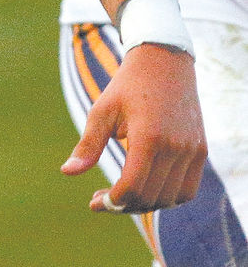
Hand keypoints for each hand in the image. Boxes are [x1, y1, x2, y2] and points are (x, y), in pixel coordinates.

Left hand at [60, 43, 206, 212]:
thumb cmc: (127, 86)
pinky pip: (187, 189)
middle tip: (104, 200)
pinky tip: (147, 189)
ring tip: (124, 196)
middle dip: (124, 205)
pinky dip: (168, 197)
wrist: (164, 61)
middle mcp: (175, 146)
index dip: (112, 202)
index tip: (94, 202)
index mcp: (148, 137)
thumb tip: (66, 173)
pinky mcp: (200, 150)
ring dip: (146, 204)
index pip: (132, 186)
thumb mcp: (102, 111)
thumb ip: (88, 145)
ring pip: (170, 198)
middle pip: (150, 196)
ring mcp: (192, 150)